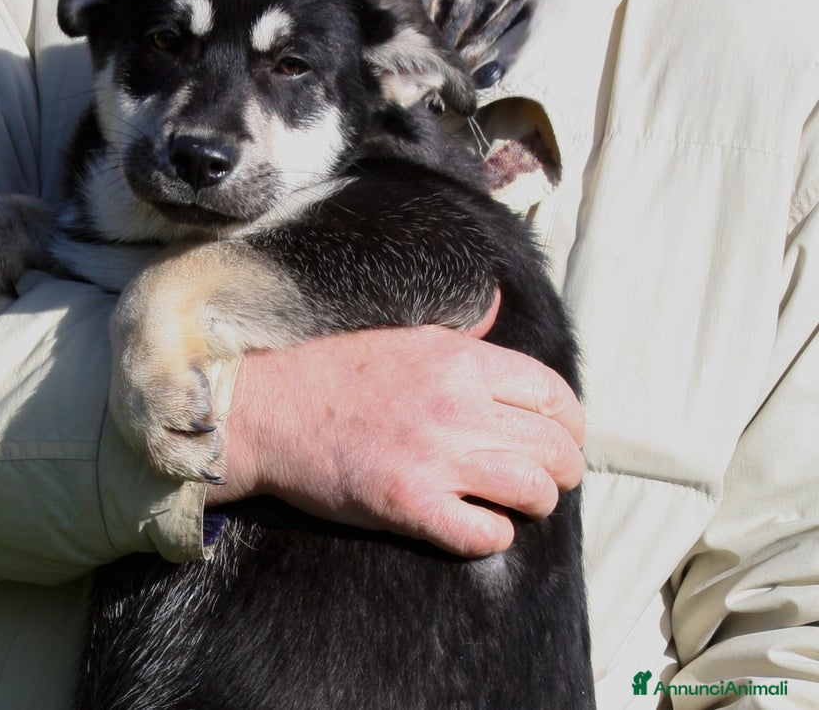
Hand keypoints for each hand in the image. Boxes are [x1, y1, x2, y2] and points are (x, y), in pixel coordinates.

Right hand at [207, 304, 584, 555]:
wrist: (268, 410)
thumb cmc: (332, 370)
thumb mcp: (405, 333)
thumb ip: (462, 330)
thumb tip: (500, 305)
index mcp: (460, 360)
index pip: (553, 394)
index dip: (571, 423)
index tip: (563, 436)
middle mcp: (457, 406)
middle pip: (554, 447)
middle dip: (565, 469)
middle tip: (553, 477)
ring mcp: (435, 458)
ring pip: (533, 491)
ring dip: (538, 502)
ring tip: (523, 503)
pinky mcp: (410, 504)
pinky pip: (485, 534)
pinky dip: (494, 535)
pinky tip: (480, 525)